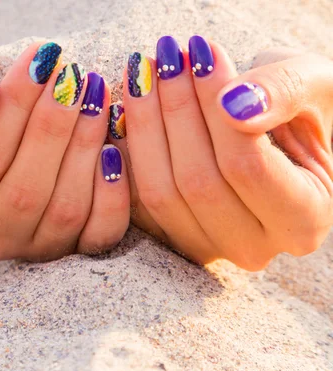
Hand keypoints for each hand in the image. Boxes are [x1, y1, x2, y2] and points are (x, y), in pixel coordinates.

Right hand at [0, 42, 130, 260]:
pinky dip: (112, 194)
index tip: (41, 58)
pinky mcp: (76, 249)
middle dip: (53, 127)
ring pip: (64, 211)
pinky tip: (114, 150)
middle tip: (75, 76)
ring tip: (96, 96)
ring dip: (85, 148)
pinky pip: (99, 232)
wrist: (25, 124)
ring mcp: (35, 248)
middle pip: (24, 191)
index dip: (14, 108)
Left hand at [120, 36, 332, 270]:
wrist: (278, 135)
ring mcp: (207, 247)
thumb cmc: (302, 111)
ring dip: (145, 124)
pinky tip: (126, 105)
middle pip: (197, 182)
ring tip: (145, 70)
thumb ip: (283, 92)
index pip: (247, 166)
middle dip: (176, 110)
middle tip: (167, 56)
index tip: (202, 54)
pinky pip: (134, 197)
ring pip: (160, 191)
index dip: (216, 108)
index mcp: (302, 220)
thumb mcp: (314, 89)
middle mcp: (254, 246)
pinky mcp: (172, 236)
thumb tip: (234, 104)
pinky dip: (126, 148)